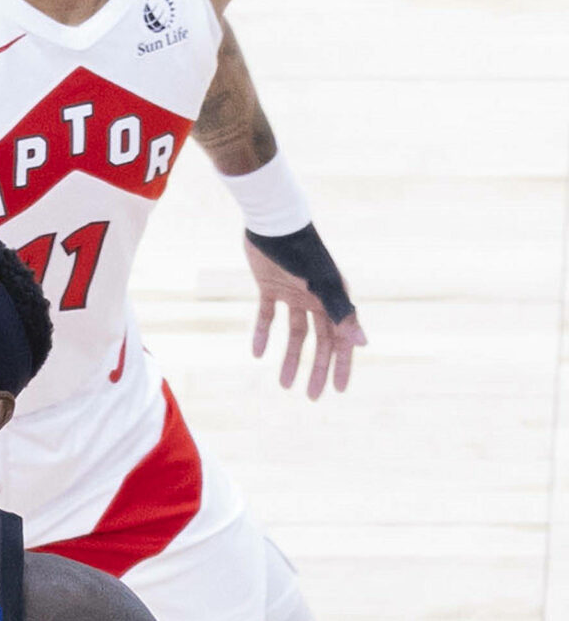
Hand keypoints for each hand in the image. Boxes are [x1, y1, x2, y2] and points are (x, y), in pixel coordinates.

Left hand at [245, 236, 365, 399]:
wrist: (273, 223)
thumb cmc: (302, 254)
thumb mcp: (321, 287)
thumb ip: (341, 313)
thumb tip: (363, 344)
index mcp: (334, 299)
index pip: (341, 340)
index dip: (341, 365)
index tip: (338, 390)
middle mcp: (317, 299)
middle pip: (319, 342)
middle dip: (316, 369)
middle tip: (312, 397)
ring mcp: (294, 293)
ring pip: (295, 333)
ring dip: (290, 357)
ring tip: (283, 384)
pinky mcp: (270, 287)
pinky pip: (268, 315)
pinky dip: (263, 333)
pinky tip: (257, 353)